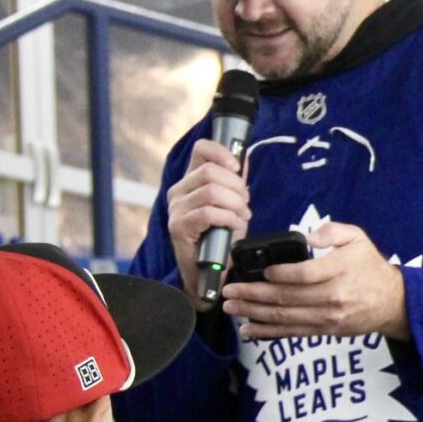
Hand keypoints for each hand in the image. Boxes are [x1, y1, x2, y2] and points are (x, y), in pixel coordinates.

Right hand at [164, 132, 253, 271]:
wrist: (207, 272)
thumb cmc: (219, 237)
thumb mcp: (231, 205)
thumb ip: (234, 183)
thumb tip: (243, 158)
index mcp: (190, 181)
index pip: (201, 149)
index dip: (221, 152)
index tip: (237, 167)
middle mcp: (178, 191)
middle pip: (209, 171)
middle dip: (236, 186)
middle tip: (245, 202)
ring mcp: (176, 209)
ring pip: (211, 192)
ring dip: (235, 204)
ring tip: (243, 216)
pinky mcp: (179, 227)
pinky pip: (208, 213)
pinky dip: (228, 218)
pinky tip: (235, 226)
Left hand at [220, 220, 407, 342]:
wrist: (392, 303)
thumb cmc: (370, 267)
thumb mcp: (358, 238)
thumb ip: (332, 231)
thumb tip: (308, 237)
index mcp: (340, 271)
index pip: (304, 275)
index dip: (279, 274)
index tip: (262, 271)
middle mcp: (333, 298)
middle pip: (287, 298)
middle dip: (254, 295)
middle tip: (230, 290)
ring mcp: (328, 318)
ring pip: (285, 318)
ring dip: (254, 313)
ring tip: (231, 308)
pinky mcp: (324, 330)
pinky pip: (292, 333)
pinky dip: (268, 332)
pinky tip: (248, 329)